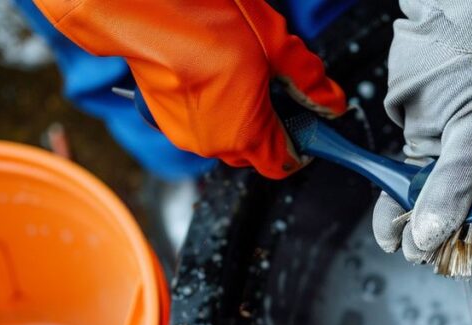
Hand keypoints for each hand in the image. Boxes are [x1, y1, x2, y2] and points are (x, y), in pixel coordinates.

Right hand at [32, 0, 346, 178]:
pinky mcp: (161, 116)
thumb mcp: (277, 46)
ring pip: (226, 135)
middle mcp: (211, 143)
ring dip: (243, 114)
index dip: (305, 146)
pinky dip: (214, 105)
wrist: (139, 5)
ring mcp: (182, 131)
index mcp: (244, 134)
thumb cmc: (201, 19)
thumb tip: (331, 100)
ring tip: (249, 72)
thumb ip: (309, 81)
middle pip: (256, 151)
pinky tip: (218, 71)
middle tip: (285, 92)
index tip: (313, 126)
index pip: (284, 163)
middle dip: (274, 127)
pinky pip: (200, 121)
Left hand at [373, 0, 471, 261]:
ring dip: (416, 231)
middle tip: (421, 252)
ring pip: (437, 213)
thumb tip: (432, 232)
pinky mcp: (427, 157)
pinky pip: (412, 193)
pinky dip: (396, 211)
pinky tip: (386, 230)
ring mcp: (458, 166)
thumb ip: (454, 178)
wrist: (445, 21)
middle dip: (446, 242)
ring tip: (400, 243)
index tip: (464, 260)